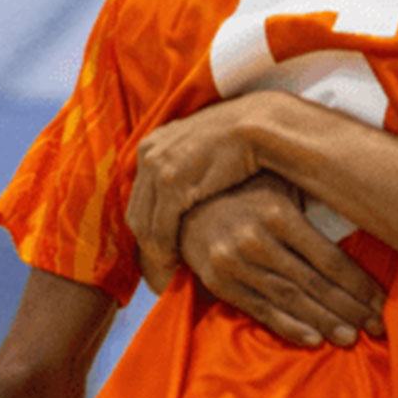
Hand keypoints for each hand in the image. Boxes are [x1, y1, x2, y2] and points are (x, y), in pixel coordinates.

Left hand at [127, 94, 272, 288]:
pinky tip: (178, 263)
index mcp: (153, 144)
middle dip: (146, 244)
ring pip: (144, 224)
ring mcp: (159, 168)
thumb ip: (186, 167)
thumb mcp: (202, 150)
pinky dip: (165, 250)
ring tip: (169, 270)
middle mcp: (149, 154)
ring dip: (154, 252)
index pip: (139, 197)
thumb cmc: (242, 144)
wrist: (260, 127)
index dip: (148, 227)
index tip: (160, 248)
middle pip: (137, 212)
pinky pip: (160, 228)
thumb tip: (186, 194)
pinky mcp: (173, 184)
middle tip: (160, 267)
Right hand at [180, 172, 385, 347]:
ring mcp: (235, 263)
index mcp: (278, 213)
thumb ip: (313, 202)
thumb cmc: (246, 190)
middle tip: (377, 326)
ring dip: (324, 322)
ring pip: (290, 299)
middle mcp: (257, 239)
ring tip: (351, 337)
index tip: (382, 301)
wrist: (183, 200)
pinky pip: (259, 309)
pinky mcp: (219, 282)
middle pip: (313, 283)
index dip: (359, 283)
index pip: (329, 257)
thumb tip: (364, 214)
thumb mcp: (281, 184)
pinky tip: (313, 339)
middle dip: (349, 308)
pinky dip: (287, 327)